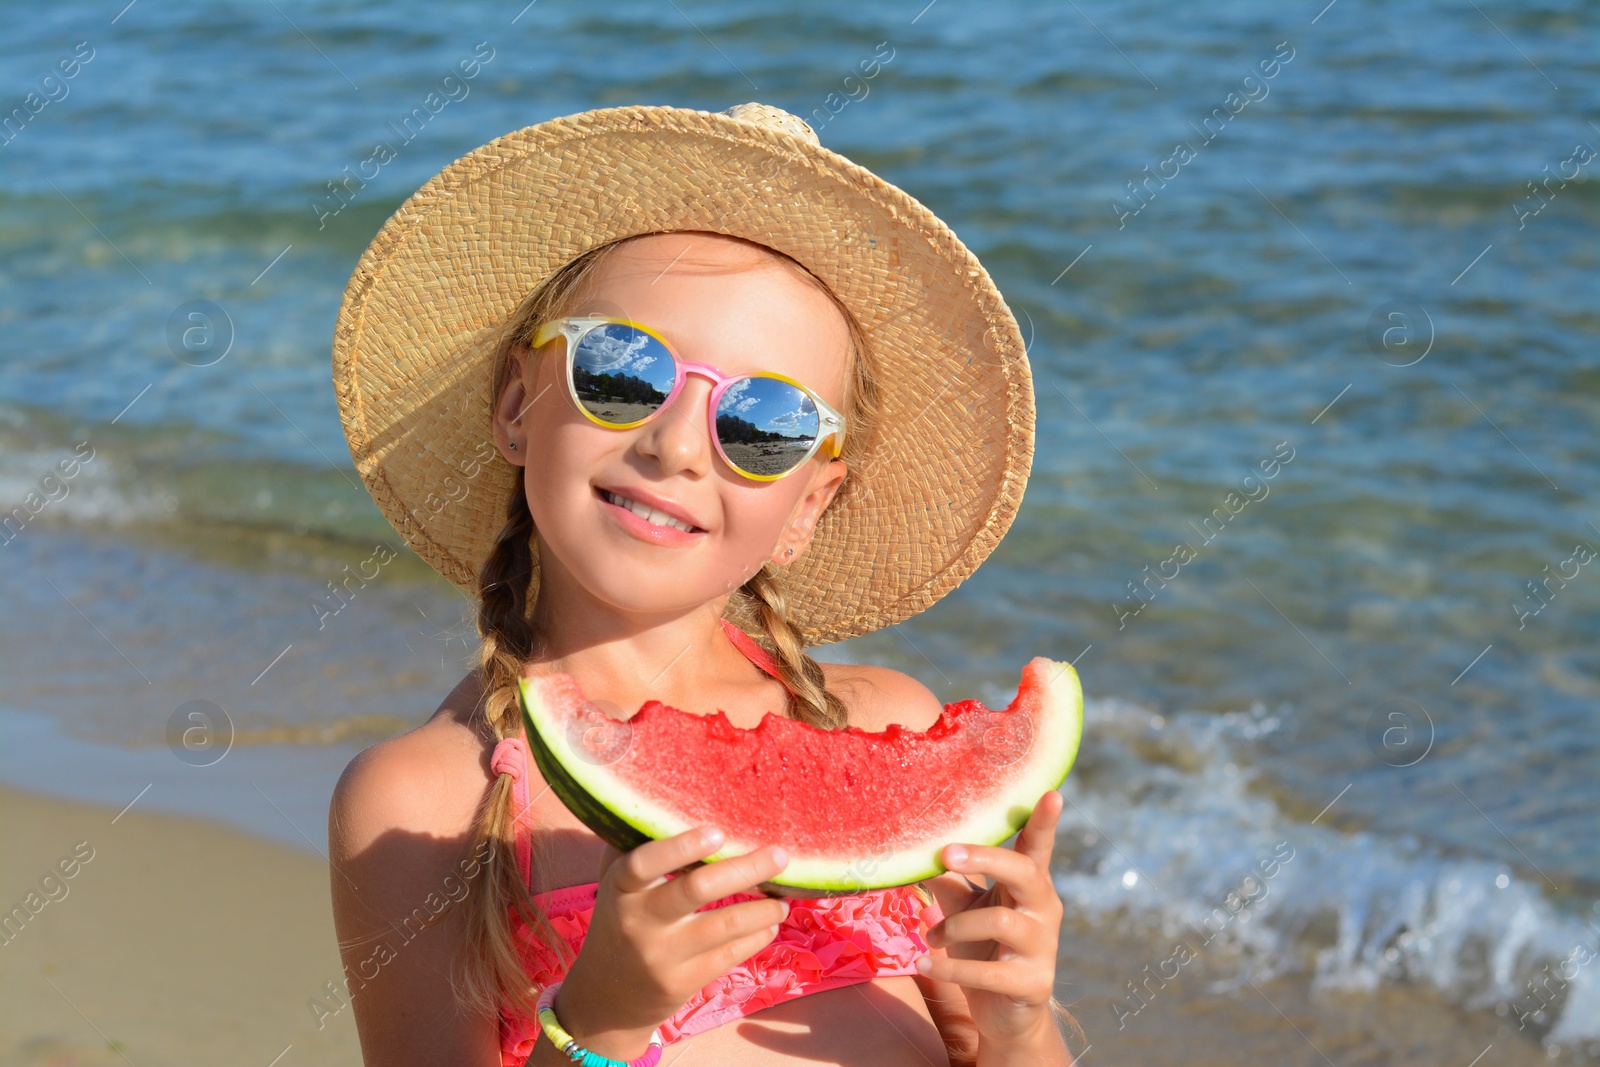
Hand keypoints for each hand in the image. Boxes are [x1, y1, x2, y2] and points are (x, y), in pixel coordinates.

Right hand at [553, 826, 790, 1058]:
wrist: (606, 997)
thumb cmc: (620, 921)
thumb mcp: (617, 885)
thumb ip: (638, 847)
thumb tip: (682, 801)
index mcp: (620, 888)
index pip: (643, 863)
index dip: (681, 847)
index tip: (718, 832)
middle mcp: (638, 921)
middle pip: (697, 889)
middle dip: (745, 869)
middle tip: (780, 856)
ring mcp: (662, 955)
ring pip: (724, 925)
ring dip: (763, 909)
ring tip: (782, 900)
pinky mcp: (682, 982)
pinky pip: (729, 955)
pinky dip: (756, 936)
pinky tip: (769, 924)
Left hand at [916, 790, 1065, 1049]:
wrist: (1005, 1013)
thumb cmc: (985, 947)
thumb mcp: (967, 907)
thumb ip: (949, 879)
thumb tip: (914, 847)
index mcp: (1030, 885)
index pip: (1039, 847)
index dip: (1045, 822)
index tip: (1052, 793)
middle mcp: (1044, 909)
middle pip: (1025, 871)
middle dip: (985, 858)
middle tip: (945, 853)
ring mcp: (1042, 948)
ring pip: (1001, 922)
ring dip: (954, 927)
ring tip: (930, 936)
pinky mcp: (1033, 984)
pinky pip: (987, 972)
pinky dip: (950, 967)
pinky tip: (924, 964)